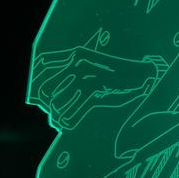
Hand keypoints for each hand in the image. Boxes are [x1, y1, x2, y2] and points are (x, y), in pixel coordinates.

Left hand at [31, 32, 156, 129]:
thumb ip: (71, 72)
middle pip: (46, 88)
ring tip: (60, 120)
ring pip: (57, 103)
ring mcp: (87, 76)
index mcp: (77, 54)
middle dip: (47, 104)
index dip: (36, 80)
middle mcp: (78, 63)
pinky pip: (73, 112)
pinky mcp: (96, 90)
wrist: (142, 74)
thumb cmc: (115, 73)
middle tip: (53, 112)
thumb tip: (44, 93)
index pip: (43, 63)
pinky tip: (68, 124)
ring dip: (57, 115)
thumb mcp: (93, 65)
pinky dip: (68, 120)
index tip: (37, 95)